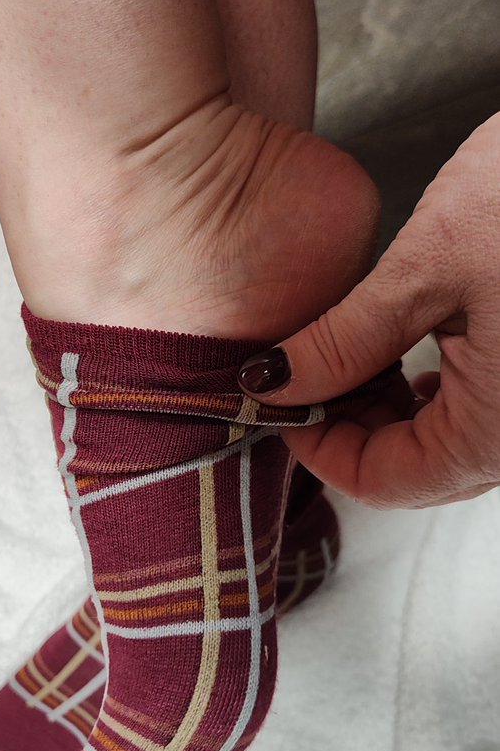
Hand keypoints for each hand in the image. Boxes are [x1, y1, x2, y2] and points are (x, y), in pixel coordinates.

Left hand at [238, 113, 499, 507]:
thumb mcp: (426, 268)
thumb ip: (344, 340)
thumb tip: (273, 383)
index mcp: (498, 430)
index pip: (385, 482)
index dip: (317, 448)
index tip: (277, 400)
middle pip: (417, 470)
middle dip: (350, 426)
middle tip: (304, 371)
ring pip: (447, 443)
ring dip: (388, 411)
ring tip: (346, 353)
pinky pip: (482, 412)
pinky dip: (434, 393)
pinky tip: (405, 351)